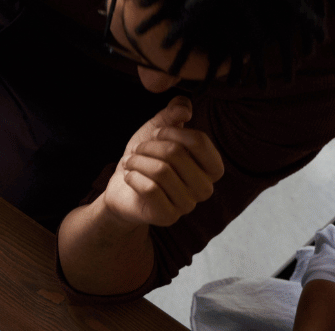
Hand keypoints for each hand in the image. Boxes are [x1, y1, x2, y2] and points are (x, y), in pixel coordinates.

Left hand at [96, 96, 223, 226]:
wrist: (123, 189)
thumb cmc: (147, 159)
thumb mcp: (159, 131)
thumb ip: (173, 114)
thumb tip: (184, 108)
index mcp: (211, 167)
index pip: (199, 141)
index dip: (171, 131)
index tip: (156, 134)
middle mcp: (205, 188)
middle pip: (176, 154)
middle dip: (149, 146)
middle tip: (138, 150)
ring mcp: (188, 205)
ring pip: (160, 171)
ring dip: (137, 161)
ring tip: (130, 162)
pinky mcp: (167, 216)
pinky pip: (150, 189)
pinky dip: (133, 177)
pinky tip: (129, 177)